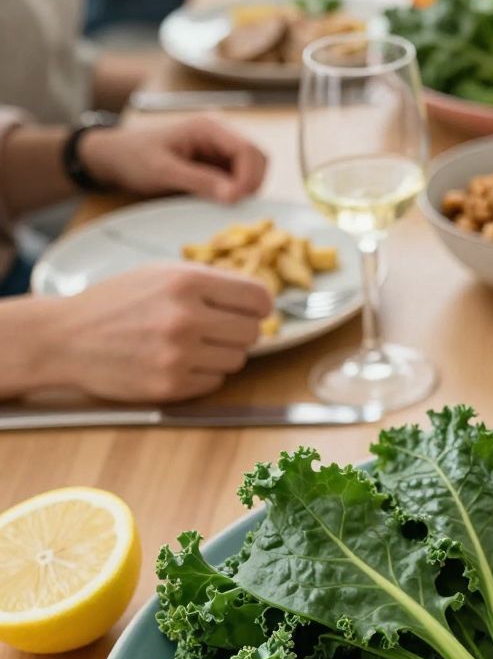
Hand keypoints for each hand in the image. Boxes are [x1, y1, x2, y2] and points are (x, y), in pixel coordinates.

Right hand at [50, 264, 270, 402]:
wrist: (66, 338)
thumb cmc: (116, 302)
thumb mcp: (160, 273)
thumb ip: (210, 282)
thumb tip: (259, 302)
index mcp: (186, 282)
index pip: (259, 298)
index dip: (259, 306)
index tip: (252, 311)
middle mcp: (186, 317)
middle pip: (253, 332)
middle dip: (238, 331)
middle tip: (214, 330)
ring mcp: (178, 354)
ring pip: (237, 360)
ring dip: (220, 354)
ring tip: (189, 345)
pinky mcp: (170, 385)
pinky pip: (215, 383)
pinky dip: (202, 375)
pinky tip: (177, 363)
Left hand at [83, 117, 266, 202]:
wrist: (115, 158)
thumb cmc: (134, 158)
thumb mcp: (163, 172)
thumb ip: (200, 181)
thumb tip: (234, 196)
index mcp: (209, 127)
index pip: (248, 150)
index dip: (248, 178)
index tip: (234, 202)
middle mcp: (220, 134)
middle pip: (257, 158)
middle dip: (250, 184)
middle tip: (231, 206)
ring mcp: (219, 149)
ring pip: (252, 170)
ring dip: (244, 189)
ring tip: (222, 204)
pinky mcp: (215, 164)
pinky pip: (237, 178)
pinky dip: (235, 192)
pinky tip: (217, 202)